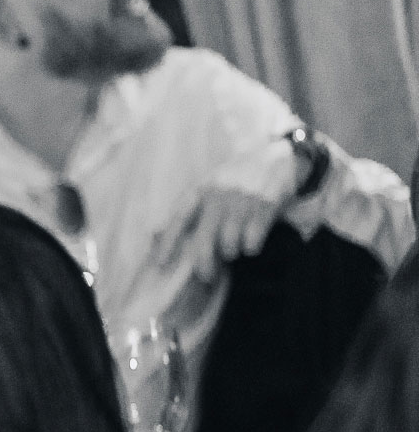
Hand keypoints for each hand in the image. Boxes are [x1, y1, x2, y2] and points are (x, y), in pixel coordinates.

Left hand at [151, 139, 298, 284]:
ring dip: (230, 253)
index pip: (178, 218)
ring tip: (233, 250)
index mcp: (200, 189)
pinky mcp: (266, 204)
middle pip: (204, 239)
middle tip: (206, 276)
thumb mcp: (208, 185)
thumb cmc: (236, 177)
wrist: (278, 155)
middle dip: (203, 264)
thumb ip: (186, 209)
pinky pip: (253, 238)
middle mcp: (218, 195)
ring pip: (228, 242)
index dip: (168, 242)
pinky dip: (251, 247)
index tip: (161, 263)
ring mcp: (242, 199)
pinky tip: (251, 245)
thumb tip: (154, 234)